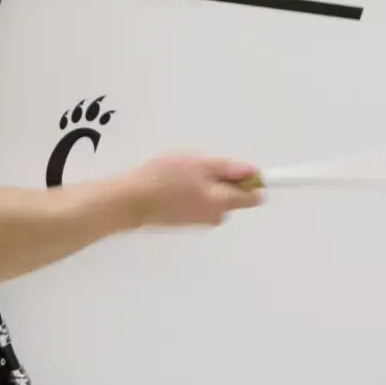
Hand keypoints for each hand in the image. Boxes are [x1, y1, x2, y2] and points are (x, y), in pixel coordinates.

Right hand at [125, 155, 263, 227]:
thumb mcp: (199, 164)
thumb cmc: (163, 179)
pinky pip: (199, 202)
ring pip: (215, 198)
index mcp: (221, 202)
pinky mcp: (186, 220)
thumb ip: (228, 169)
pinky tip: (173, 184)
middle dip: (222, 180)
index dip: (252, 180)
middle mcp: (215, 216)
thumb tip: (253, 172)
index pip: (253, 196)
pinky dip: (192, 192)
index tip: (243, 170)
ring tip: (182, 174)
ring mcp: (200, 220)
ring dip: (205, 185)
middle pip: (233, 196)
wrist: (132, 200)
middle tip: (200, 167)